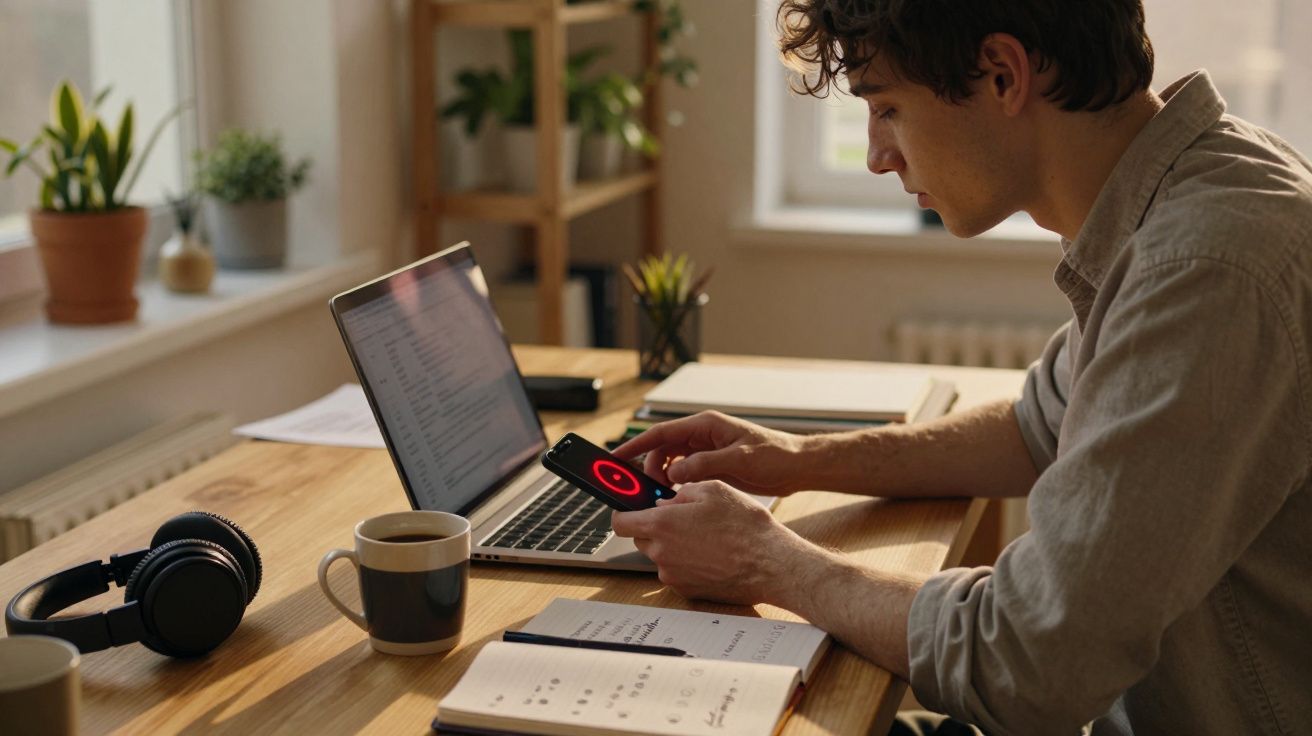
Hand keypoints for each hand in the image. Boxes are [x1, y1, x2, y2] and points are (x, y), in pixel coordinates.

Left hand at [610, 481, 811, 604]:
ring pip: (660, 556)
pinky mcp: (687, 590)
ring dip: (672, 546)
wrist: (771, 563)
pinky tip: (711, 555)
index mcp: (662, 524)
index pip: (620, 522)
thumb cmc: (746, 526)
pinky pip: (676, 573)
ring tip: (704, 537)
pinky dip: (687, 564)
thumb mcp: (713, 490)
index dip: (624, 513)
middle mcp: (662, 553)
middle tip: (682, 520)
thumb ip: (680, 493)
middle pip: (640, 539)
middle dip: (654, 528)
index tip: (630, 510)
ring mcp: (673, 575)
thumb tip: (665, 501)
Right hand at [613, 411, 808, 494]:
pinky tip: (677, 497)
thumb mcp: (739, 459)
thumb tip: (675, 471)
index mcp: (706, 425)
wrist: (796, 466)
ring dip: (663, 477)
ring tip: (662, 497)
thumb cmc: (774, 455)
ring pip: (671, 462)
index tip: (616, 458)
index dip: (636, 445)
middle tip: (646, 490)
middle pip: (662, 449)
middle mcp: (702, 435)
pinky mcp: (712, 465)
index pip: (661, 433)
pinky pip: (684, 472)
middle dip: (649, 468)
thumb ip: (705, 464)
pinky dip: (676, 483)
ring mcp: (706, 450)